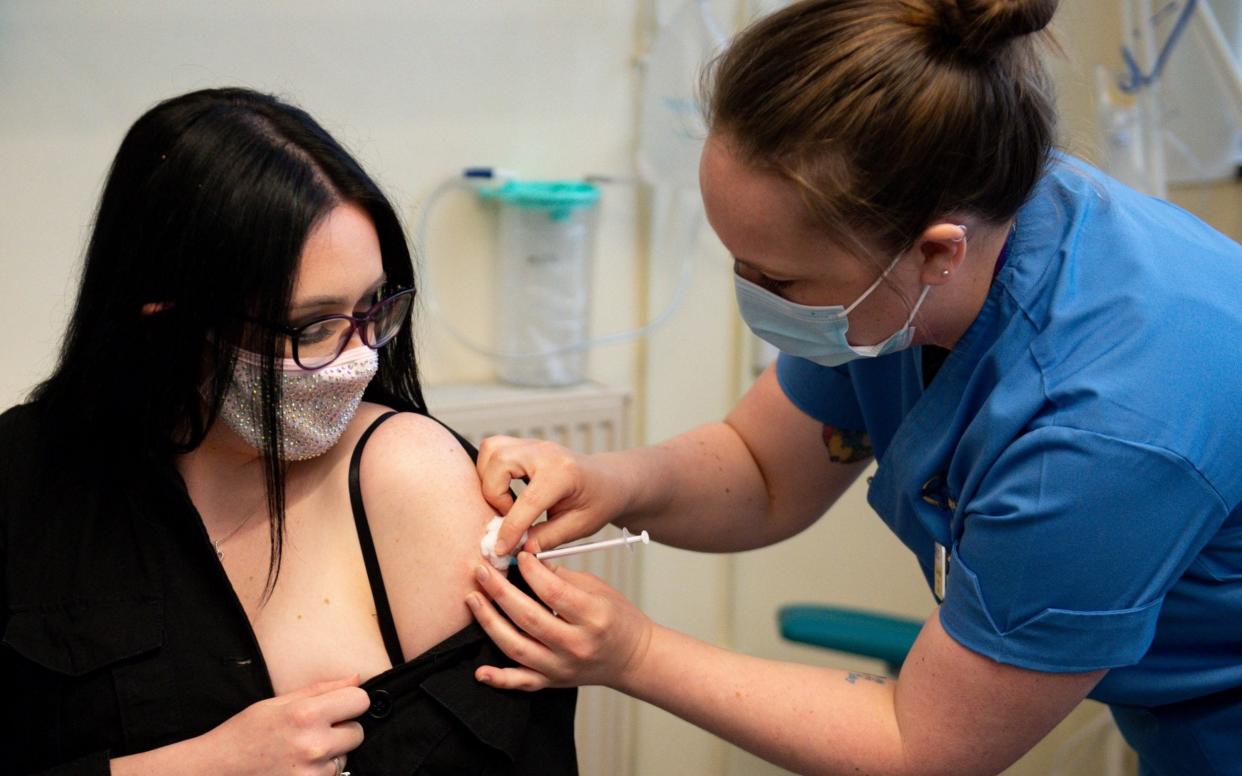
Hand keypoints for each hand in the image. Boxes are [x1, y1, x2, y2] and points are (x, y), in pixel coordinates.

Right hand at [194, 675, 369, 774]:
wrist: (215, 772)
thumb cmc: (244, 734)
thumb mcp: (277, 703)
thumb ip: (321, 690)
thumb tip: (357, 679)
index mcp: (305, 715)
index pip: (360, 701)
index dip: (350, 702)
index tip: (339, 706)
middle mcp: (313, 746)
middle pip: (358, 732)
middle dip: (341, 730)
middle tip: (313, 732)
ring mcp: (312, 774)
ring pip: (346, 757)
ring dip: (330, 755)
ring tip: (299, 752)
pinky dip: (320, 772)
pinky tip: (297, 767)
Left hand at [466, 553, 653, 690]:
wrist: (633, 658)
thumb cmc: (617, 618)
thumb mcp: (597, 589)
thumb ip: (561, 576)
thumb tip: (527, 558)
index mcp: (594, 617)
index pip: (554, 592)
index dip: (531, 571)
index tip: (518, 554)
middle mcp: (576, 645)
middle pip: (529, 617)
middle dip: (499, 591)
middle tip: (481, 571)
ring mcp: (562, 667)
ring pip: (517, 647)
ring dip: (490, 622)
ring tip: (473, 598)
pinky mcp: (553, 681)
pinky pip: (521, 682)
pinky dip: (499, 679)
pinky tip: (479, 671)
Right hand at [476, 436, 623, 555]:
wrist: (608, 480)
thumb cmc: (598, 501)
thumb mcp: (579, 526)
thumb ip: (547, 538)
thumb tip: (519, 548)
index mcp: (563, 472)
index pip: (527, 501)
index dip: (510, 529)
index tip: (501, 548)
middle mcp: (544, 452)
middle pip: (499, 463)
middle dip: (494, 495)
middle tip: (509, 516)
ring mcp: (533, 445)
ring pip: (491, 451)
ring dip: (489, 480)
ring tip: (507, 502)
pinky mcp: (523, 446)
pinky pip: (493, 449)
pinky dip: (490, 471)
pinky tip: (506, 490)